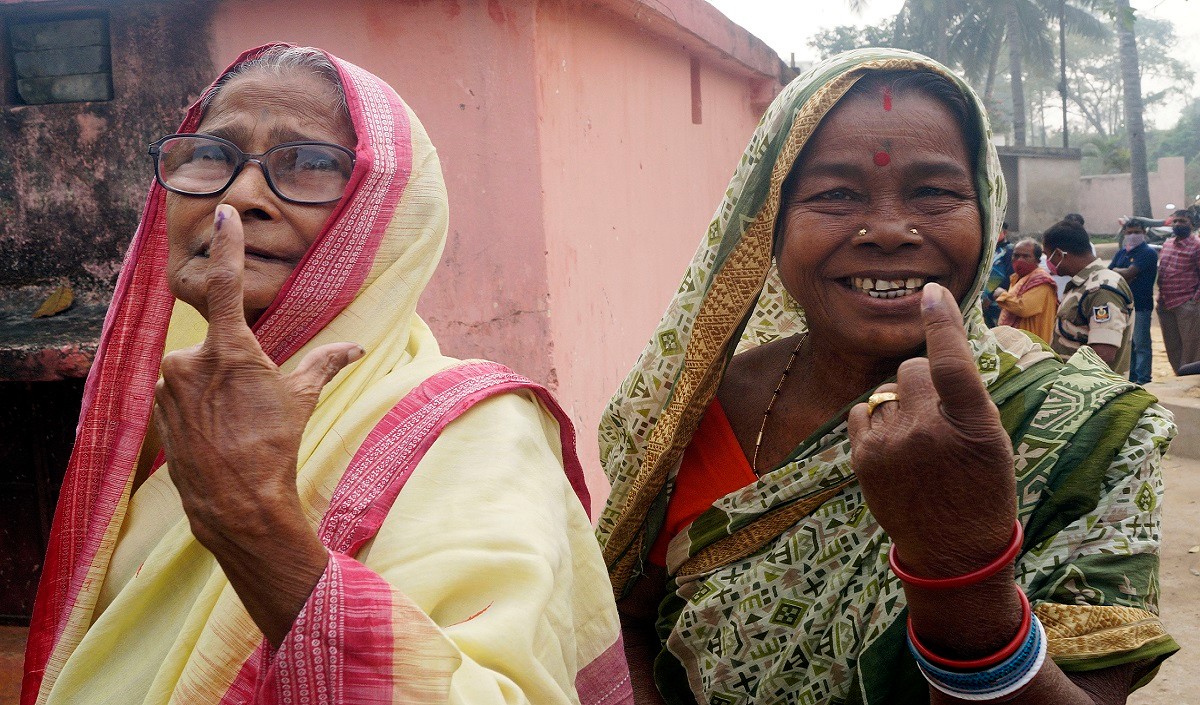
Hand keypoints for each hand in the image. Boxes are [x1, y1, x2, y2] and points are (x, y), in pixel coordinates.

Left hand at [153, 205, 362, 544]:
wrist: (237, 503)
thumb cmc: (275, 447)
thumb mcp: (302, 399)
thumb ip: (325, 363)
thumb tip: (357, 347)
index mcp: (229, 349)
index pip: (224, 284)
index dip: (226, 246)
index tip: (223, 215)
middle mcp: (190, 359)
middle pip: (217, 345)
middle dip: (234, 365)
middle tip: (253, 404)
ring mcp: (168, 386)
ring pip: (197, 370)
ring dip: (215, 387)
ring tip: (236, 425)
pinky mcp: (157, 410)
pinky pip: (181, 393)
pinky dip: (199, 405)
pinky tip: (217, 433)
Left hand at [848, 283, 1014, 575]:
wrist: (953, 551)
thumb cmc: (980, 487)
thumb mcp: (992, 439)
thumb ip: (964, 396)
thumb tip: (936, 349)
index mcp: (973, 425)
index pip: (954, 363)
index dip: (942, 324)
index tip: (931, 292)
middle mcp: (928, 432)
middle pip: (911, 369)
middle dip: (922, 380)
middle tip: (939, 417)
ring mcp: (892, 446)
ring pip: (888, 391)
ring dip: (902, 405)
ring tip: (920, 443)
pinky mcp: (864, 458)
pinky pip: (864, 411)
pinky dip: (877, 419)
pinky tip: (896, 446)